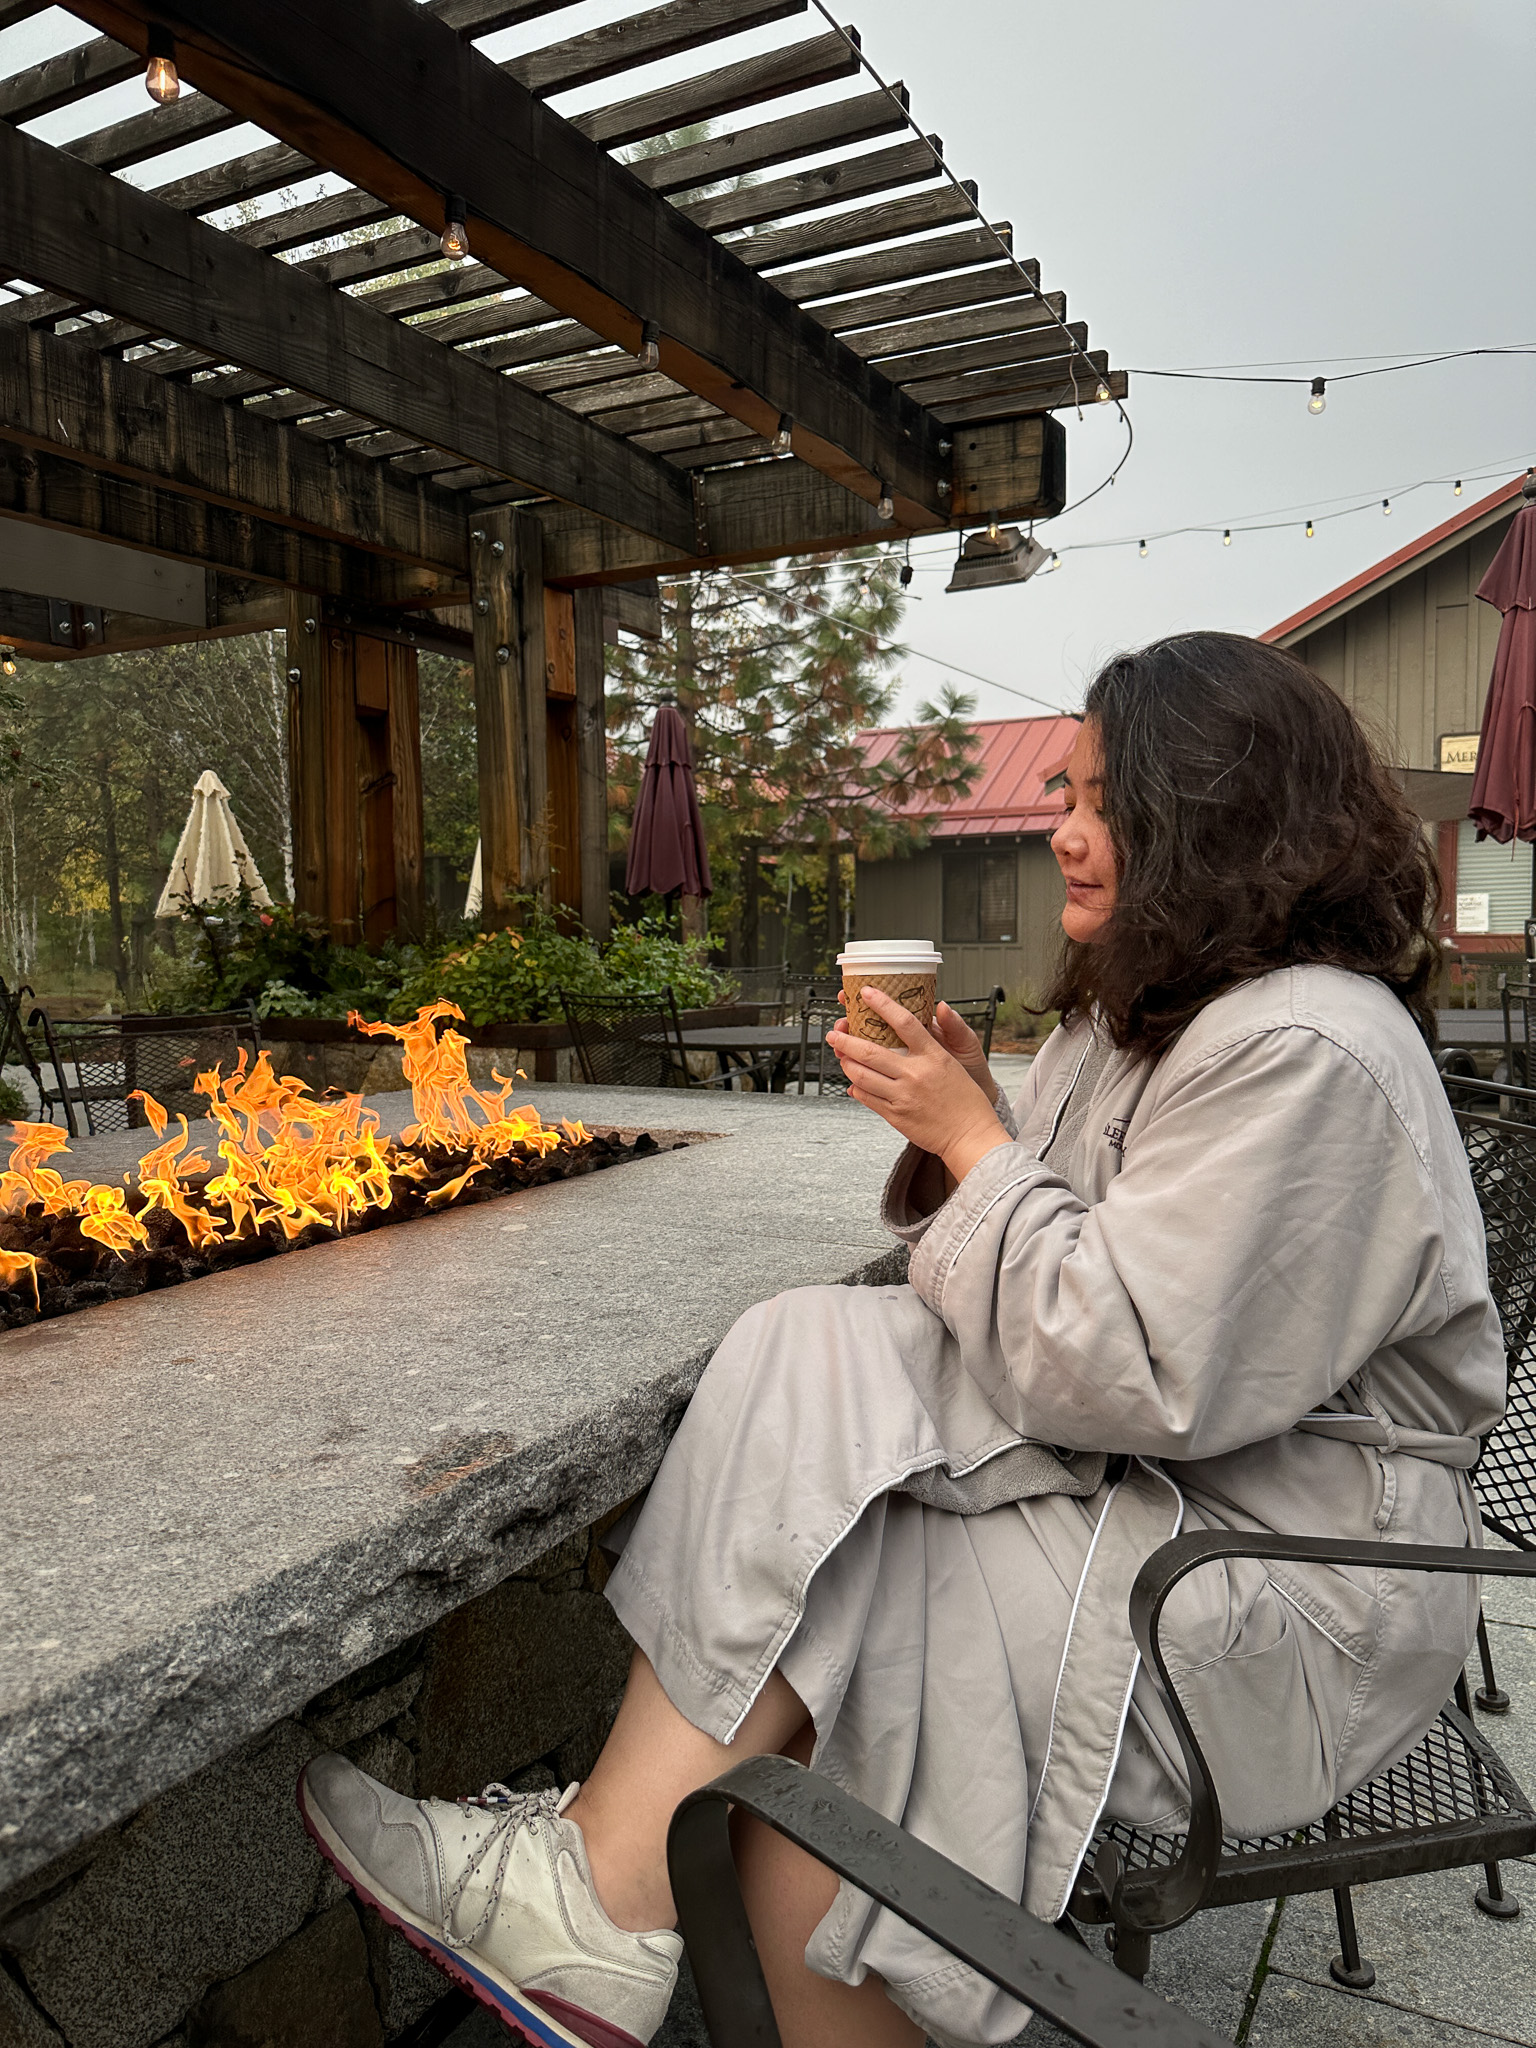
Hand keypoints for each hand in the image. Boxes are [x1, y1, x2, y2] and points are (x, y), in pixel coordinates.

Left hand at [829, 987, 1010, 1182]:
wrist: (970, 1135)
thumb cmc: (966, 1102)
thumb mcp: (955, 1063)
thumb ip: (936, 1040)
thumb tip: (935, 1011)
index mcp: (933, 1056)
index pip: (905, 1022)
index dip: (883, 1004)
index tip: (867, 994)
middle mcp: (915, 1074)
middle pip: (870, 1051)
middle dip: (846, 1040)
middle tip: (835, 1033)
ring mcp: (903, 1095)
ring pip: (862, 1075)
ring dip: (846, 1064)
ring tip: (842, 1057)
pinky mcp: (895, 1115)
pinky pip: (867, 1098)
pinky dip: (856, 1087)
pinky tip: (854, 1082)